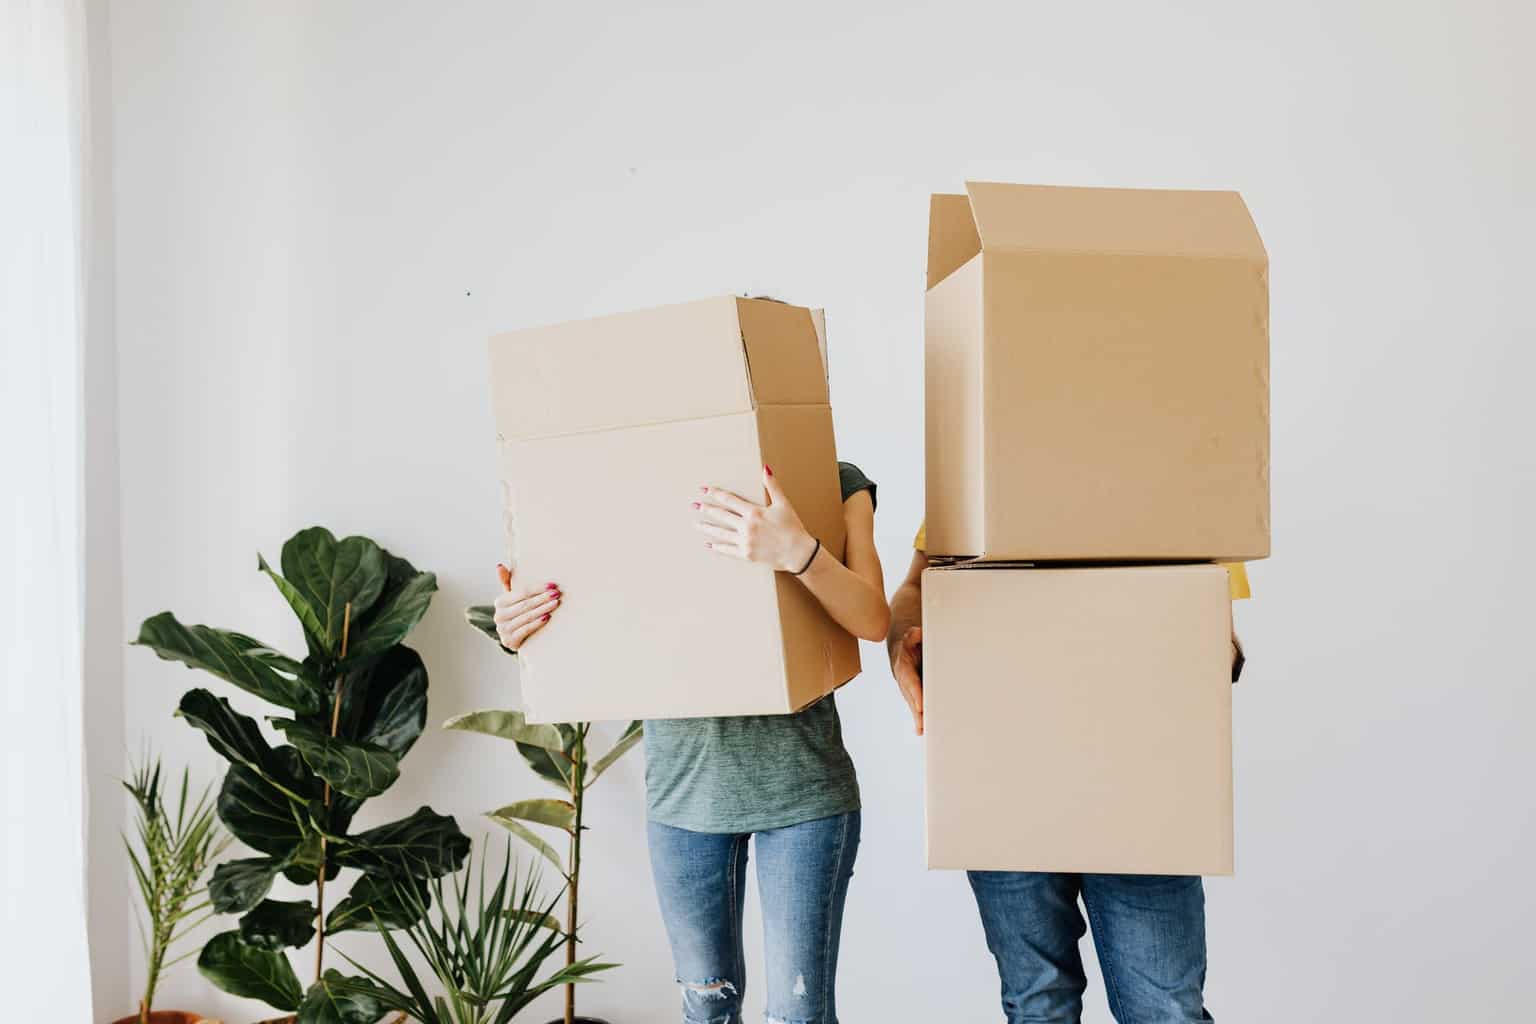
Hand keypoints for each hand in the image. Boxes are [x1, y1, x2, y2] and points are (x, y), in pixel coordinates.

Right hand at [492, 563, 560, 650]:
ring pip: (526, 616)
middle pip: (525, 604)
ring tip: (555, 604)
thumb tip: (499, 565)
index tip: (552, 585)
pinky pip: (525, 629)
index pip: (521, 592)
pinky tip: (547, 617)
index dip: (537, 588)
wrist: (514, 638)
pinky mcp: (509, 641)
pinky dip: (537, 623)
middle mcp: (499, 615)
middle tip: (557, 594)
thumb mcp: (511, 598)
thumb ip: (506, 581)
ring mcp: (503, 629)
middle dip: (542, 598)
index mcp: (500, 602)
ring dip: (542, 609)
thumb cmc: (516, 612)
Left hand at [693, 465, 817, 572]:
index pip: (730, 500)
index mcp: (754, 512)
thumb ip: (772, 486)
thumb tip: (765, 468)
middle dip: (706, 509)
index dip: (716, 494)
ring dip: (707, 528)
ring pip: (721, 533)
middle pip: (721, 515)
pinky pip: (728, 550)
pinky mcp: (746, 554)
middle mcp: (747, 527)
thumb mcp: (783, 504)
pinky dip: (717, 547)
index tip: (705, 490)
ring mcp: (745, 541)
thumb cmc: (792, 528)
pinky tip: (709, 545)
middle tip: (694, 505)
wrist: (798, 552)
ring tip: (696, 524)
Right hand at [890, 626, 923, 734]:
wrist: (902, 651)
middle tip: (923, 724)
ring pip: (913, 705)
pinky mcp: (913, 694)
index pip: (910, 682)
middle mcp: (904, 681)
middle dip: (917, 711)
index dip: (915, 694)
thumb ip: (914, 635)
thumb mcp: (911, 635)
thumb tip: (918, 633)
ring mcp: (908, 689)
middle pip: (911, 698)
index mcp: (904, 667)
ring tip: (922, 730)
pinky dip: (918, 719)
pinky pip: (915, 707)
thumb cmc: (910, 644)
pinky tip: (920, 730)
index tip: (921, 705)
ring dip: (918, 718)